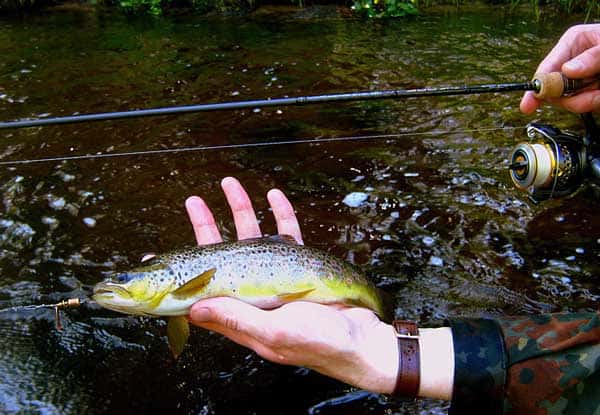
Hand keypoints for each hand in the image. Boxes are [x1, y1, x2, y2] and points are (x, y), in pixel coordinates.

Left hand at [184, 177, 398, 392]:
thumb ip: (234, 319)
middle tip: (194, 202)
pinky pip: (287, 233)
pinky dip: (280, 212)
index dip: (178, 274)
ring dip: (241, 208)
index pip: (199, 290)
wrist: (362, 339)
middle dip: (206, 225)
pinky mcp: (300, 264)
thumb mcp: (273, 333)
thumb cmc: (319, 343)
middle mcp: (253, 290)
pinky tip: (274, 195)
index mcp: (240, 312)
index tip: (152, 257)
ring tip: (230, 183)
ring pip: (253, 235)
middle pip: (222, 253)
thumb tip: (192, 309)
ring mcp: (277, 274)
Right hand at [521, 24, 599, 113]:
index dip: (537, 87)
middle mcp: (572, 61)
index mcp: (573, 43)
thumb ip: (592, 58)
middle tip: (594, 96)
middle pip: (556, 89)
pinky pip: (585, 103)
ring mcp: (580, 77)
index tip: (528, 105)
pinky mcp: (589, 90)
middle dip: (573, 97)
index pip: (546, 68)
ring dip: (589, 101)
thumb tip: (568, 71)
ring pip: (571, 100)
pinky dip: (595, 102)